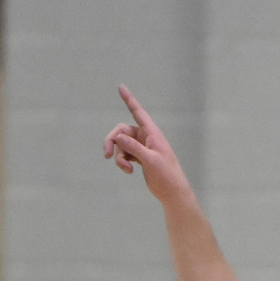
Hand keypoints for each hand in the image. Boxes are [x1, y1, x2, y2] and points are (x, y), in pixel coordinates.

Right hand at [102, 87, 193, 202]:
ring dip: (119, 156)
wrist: (173, 193)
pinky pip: (125, 154)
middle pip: (122, 131)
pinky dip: (123, 161)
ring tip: (126, 170)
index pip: (138, 112)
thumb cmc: (166, 175)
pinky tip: (129, 171)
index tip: (120, 87)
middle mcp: (146, 137)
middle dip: (113, 141)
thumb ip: (134, 148)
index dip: (129, 100)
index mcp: (152, 133)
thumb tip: (118, 137)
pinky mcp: (140, 158)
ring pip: (122, 145)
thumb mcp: (150, 161)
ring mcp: (142, 147)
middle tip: (106, 154)